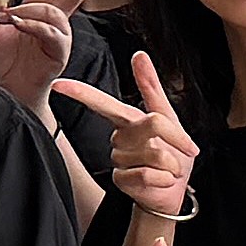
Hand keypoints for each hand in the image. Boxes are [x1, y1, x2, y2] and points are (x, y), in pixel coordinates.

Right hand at [54, 53, 200, 223]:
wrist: (175, 190)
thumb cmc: (173, 154)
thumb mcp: (168, 117)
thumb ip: (151, 87)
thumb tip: (138, 54)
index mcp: (127, 119)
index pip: (100, 102)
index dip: (80, 93)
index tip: (58, 85)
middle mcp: (118, 137)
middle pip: (151, 124)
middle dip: (176, 136)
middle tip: (186, 148)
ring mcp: (117, 159)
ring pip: (153, 153)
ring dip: (172, 163)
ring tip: (169, 169)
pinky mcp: (120, 180)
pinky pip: (147, 173)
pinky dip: (165, 178)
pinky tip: (162, 181)